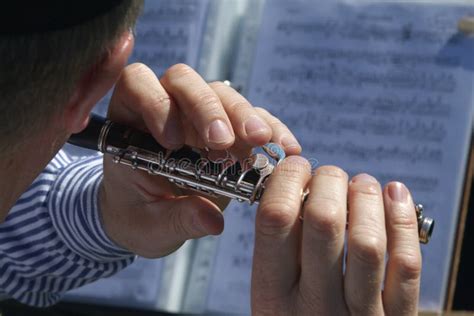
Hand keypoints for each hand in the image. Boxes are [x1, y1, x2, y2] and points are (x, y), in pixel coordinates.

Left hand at [99, 63, 300, 257]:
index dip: (154, 101)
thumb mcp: (151, 226)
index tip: (172, 141)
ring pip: (221, 94)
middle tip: (223, 141)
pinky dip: (270, 128)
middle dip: (206, 107)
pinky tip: (285, 147)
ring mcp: (200, 117)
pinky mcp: (230, 129)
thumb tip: (212, 219)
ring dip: (242, 114)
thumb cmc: (139, 216)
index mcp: (131, 122)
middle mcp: (166, 109)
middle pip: (185, 82)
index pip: (137, 84)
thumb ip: (177, 220)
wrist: (154, 219)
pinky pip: (252, 116)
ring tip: (261, 141)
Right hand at [252, 159, 420, 315]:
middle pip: (324, 222)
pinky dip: (402, 221)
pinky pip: (406, 265)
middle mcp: (314, 306)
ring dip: (366, 196)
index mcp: (272, 296)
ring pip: (369, 241)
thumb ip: (278, 249)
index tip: (296, 168)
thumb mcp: (271, 295)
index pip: (276, 220)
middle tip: (328, 175)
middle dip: (328, 180)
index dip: (288, 181)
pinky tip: (394, 195)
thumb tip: (298, 188)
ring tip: (360, 183)